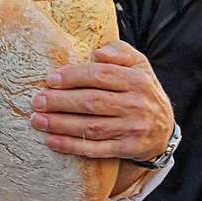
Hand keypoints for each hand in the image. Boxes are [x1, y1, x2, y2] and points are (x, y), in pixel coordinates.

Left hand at [30, 41, 174, 161]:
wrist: (164, 130)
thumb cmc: (142, 91)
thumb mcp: (139, 65)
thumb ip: (120, 51)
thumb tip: (98, 53)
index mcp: (137, 80)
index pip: (100, 75)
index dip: (73, 77)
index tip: (50, 80)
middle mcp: (136, 105)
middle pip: (92, 102)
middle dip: (61, 102)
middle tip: (38, 101)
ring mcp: (131, 129)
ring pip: (91, 127)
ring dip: (61, 124)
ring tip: (38, 120)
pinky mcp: (126, 149)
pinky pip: (95, 149)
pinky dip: (72, 146)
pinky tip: (52, 141)